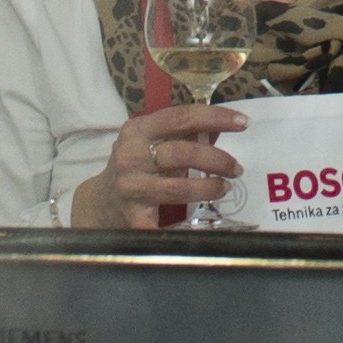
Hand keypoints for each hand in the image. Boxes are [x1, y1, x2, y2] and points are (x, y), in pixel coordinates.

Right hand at [74, 96, 242, 229]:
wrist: (100, 203)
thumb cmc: (134, 169)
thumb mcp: (152, 144)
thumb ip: (182, 135)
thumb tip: (220, 127)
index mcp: (138, 131)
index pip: (181, 117)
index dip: (215, 117)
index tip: (242, 122)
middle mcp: (131, 155)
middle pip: (184, 152)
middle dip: (217, 159)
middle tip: (236, 168)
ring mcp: (130, 186)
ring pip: (178, 186)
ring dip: (208, 187)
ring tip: (224, 187)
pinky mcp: (132, 215)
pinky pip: (166, 222)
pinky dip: (189, 226)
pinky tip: (204, 222)